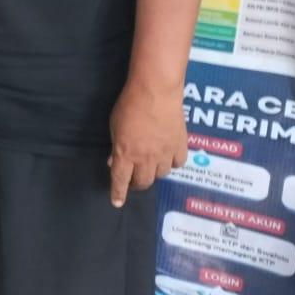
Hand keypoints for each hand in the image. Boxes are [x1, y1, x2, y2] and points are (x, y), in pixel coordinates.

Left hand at [108, 80, 188, 206]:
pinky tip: (168, 155)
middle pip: (143, 182)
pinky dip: (172, 162)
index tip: (117, 203)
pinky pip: (178, 164)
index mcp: (125, 153)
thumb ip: (116, 145)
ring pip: (161, 175)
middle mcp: (145, 158)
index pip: (120, 180)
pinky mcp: (180, 147)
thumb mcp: (114, 125)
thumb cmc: (129, 104)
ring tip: (151, 162)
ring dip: (154, 172)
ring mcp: (164, 154)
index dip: (118, 193)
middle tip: (135, 178)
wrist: (155, 91)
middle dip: (137, 183)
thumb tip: (114, 160)